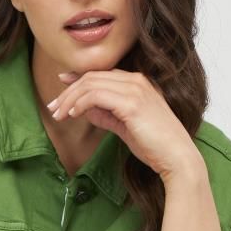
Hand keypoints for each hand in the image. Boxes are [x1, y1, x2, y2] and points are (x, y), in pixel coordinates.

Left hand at [47, 68, 197, 178]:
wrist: (176, 157)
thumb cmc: (155, 145)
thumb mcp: (125, 126)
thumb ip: (107, 115)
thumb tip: (86, 110)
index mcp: (138, 83)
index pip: (101, 74)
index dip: (77, 79)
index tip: (61, 87)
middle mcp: (136, 81)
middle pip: (92, 77)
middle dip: (68, 92)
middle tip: (53, 108)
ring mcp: (135, 90)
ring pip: (90, 84)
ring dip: (70, 99)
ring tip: (59, 115)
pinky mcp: (131, 103)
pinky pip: (96, 96)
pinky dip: (80, 103)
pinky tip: (73, 115)